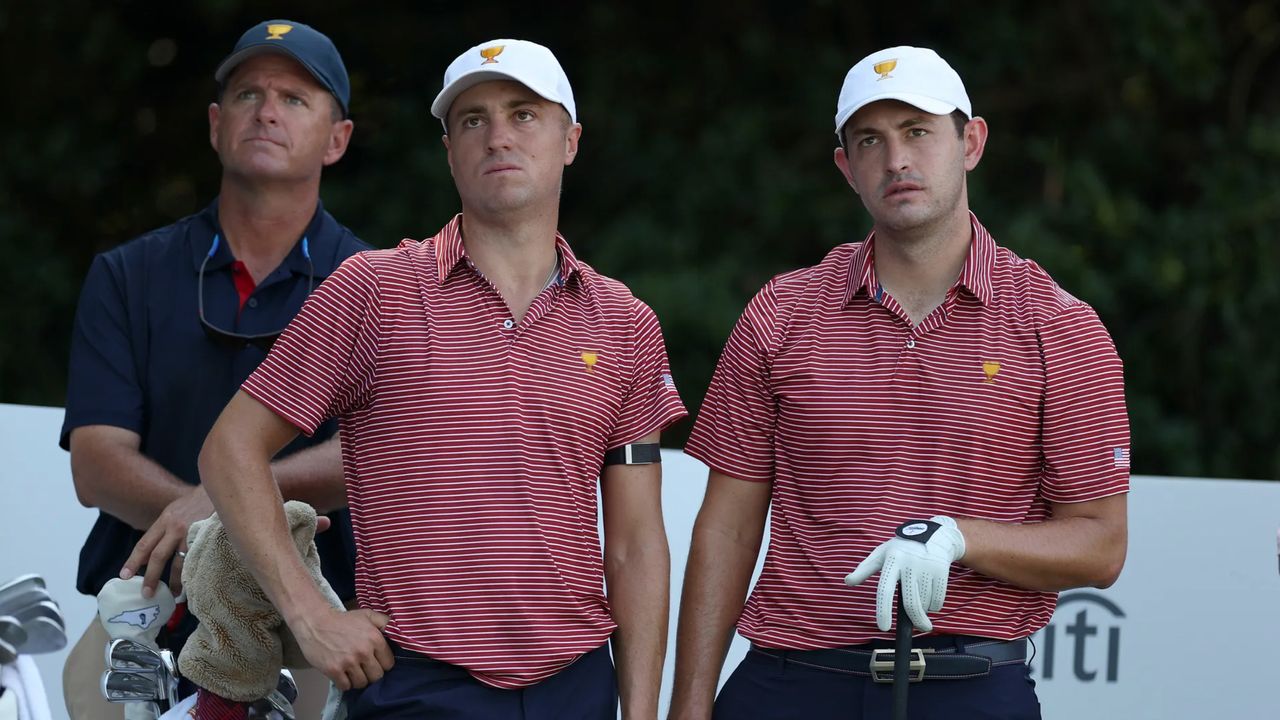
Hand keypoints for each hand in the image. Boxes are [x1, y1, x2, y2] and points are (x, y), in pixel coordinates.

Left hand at [120, 485, 214, 596]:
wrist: (221, 490)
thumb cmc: (196, 503)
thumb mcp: (174, 511)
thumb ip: (162, 531)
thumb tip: (148, 556)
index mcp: (165, 520)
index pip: (144, 544)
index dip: (133, 562)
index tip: (124, 576)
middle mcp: (176, 527)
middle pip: (159, 556)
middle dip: (151, 577)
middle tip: (146, 594)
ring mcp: (193, 533)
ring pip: (180, 562)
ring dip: (176, 580)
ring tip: (174, 594)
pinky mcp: (208, 538)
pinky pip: (198, 559)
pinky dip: (194, 572)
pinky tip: (193, 582)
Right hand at [292, 605, 393, 690]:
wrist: (315, 622)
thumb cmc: (343, 620)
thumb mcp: (367, 615)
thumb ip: (385, 622)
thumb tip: (399, 632)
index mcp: (375, 639)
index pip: (389, 664)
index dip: (382, 664)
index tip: (375, 662)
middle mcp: (364, 651)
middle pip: (377, 676)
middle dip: (371, 674)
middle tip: (363, 668)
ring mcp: (348, 662)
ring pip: (362, 683)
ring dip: (358, 680)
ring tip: (352, 671)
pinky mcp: (334, 670)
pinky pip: (346, 686)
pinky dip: (345, 683)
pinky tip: (342, 674)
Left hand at [844, 516, 965, 632]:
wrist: (933, 536)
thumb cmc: (902, 548)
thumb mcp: (882, 554)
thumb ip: (864, 569)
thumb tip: (847, 582)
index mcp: (891, 560)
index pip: (884, 590)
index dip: (883, 610)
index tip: (884, 628)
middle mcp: (908, 564)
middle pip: (911, 603)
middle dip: (915, 620)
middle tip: (919, 628)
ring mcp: (926, 567)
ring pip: (925, 603)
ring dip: (925, 610)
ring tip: (923, 601)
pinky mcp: (941, 571)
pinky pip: (938, 600)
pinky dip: (935, 606)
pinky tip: (932, 598)